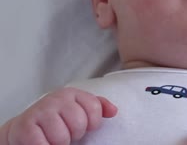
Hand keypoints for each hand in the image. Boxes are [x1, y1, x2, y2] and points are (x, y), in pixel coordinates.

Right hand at [1, 87, 116, 144]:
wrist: (24, 126)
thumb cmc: (56, 119)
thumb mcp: (77, 109)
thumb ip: (97, 107)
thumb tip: (114, 111)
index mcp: (72, 94)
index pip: (94, 107)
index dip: (92, 123)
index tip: (84, 126)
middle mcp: (56, 98)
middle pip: (79, 124)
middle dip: (75, 134)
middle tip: (66, 133)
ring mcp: (40, 110)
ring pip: (62, 137)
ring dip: (59, 143)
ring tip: (53, 138)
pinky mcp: (25, 126)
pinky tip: (43, 142)